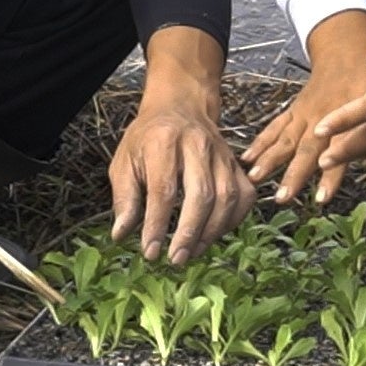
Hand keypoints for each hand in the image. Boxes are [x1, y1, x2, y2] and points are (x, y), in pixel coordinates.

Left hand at [109, 98, 255, 265]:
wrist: (179, 106)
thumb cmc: (148, 138)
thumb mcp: (124, 161)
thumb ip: (124, 198)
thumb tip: (121, 234)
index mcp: (163, 142)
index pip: (164, 190)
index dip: (158, 225)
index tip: (150, 252)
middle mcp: (197, 144)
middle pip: (202, 194)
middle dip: (190, 232)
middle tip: (177, 258)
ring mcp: (222, 153)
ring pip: (227, 197)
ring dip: (212, 231)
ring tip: (193, 251)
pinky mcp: (236, 163)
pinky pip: (244, 195)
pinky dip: (234, 220)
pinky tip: (215, 234)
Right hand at [242, 58, 365, 205]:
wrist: (348, 49)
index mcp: (346, 117)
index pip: (340, 149)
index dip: (331, 175)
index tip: (322, 198)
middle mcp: (322, 118)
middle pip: (306, 149)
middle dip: (293, 174)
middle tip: (282, 198)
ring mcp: (305, 114)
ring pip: (286, 138)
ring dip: (270, 159)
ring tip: (254, 178)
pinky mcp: (295, 111)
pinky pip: (275, 127)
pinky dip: (261, 142)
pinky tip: (248, 158)